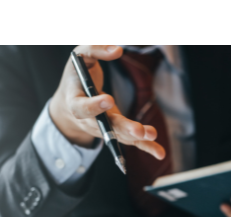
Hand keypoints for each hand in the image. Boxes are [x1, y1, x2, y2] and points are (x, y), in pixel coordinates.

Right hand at [49, 45, 164, 159]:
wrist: (70, 103)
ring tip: (152, 134)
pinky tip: (160, 153)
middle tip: (137, 130)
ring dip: (137, 137)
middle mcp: (89, 120)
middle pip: (106, 127)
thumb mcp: (80, 57)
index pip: (82, 107)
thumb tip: (117, 50)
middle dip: (122, 128)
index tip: (108, 100)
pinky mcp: (117, 131)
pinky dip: (146, 147)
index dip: (94, 106)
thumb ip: (95, 50)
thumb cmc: (76, 77)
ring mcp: (104, 128)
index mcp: (75, 101)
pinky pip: (131, 141)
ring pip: (120, 135)